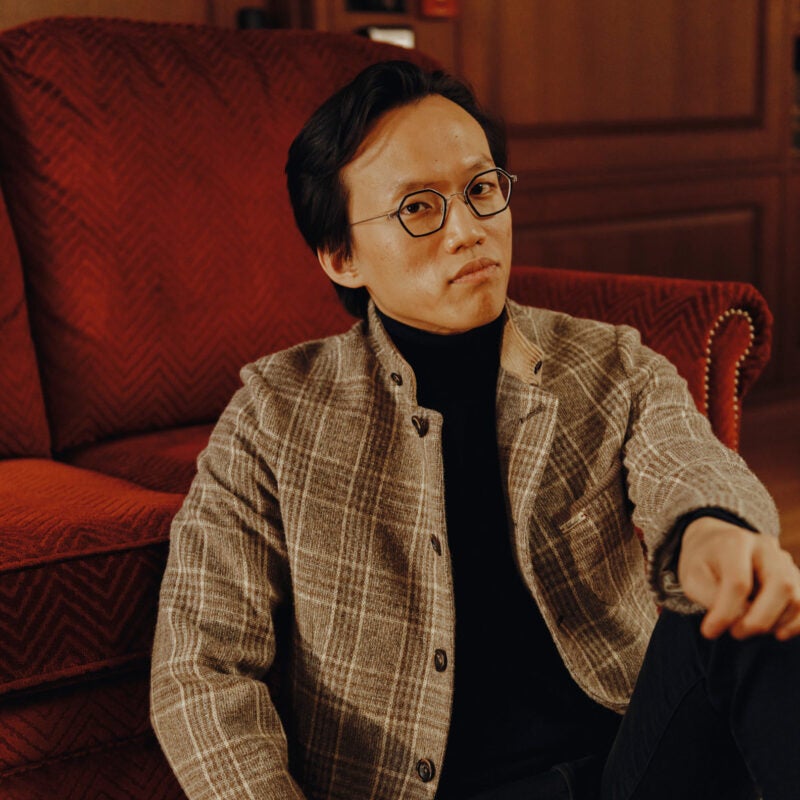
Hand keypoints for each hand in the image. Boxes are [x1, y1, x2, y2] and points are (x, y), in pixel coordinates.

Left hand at [677, 517, 799, 640]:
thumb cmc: (702, 562)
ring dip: (775, 623)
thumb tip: (736, 620)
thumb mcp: (692, 576)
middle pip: (781, 584)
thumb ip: (710, 597)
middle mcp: (766, 548)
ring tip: (748, 628)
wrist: (716, 544)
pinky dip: (795, 624)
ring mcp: (785, 562)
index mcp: (736, 542)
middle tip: (736, 633)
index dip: (725, 613)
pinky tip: (776, 631)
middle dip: (760, 619)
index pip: (738, 581)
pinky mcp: (795, 577)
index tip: (709, 631)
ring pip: (797, 598)